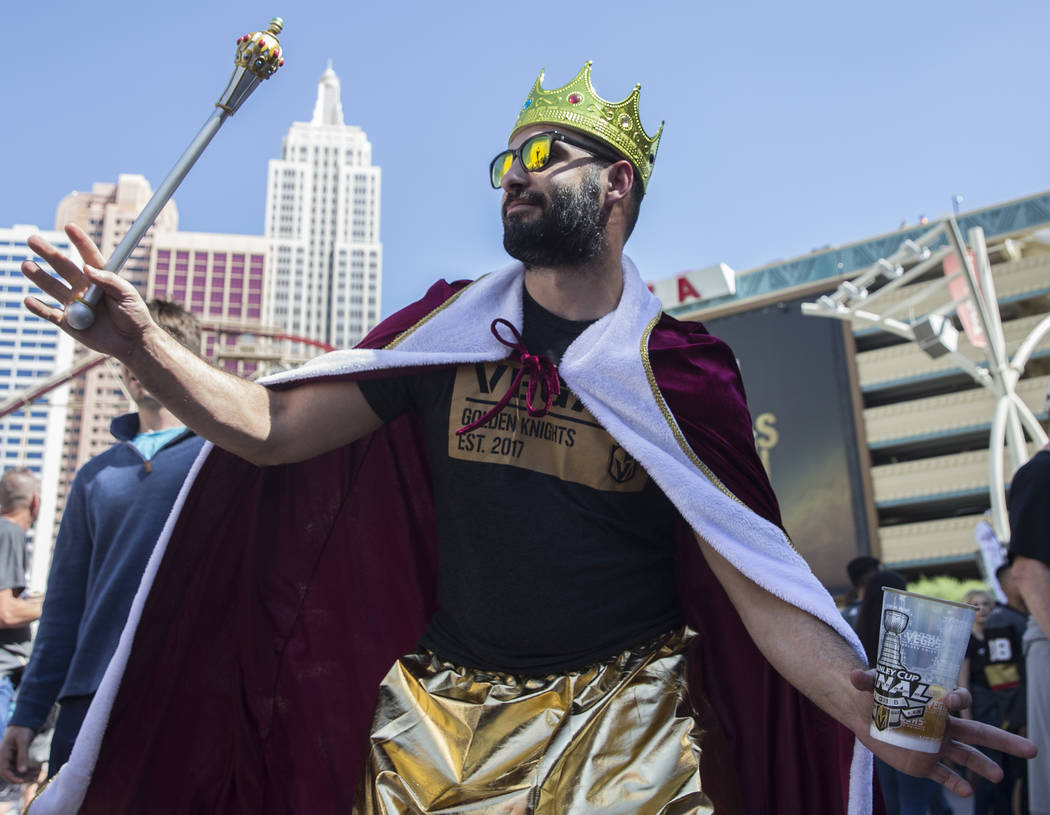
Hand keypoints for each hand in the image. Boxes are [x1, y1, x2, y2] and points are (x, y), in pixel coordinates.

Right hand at [0, 725, 36, 783]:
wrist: (24, 722)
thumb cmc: (22, 730)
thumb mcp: (23, 741)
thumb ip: (22, 756)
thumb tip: (22, 771)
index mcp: (3, 755)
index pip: (4, 772)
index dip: (13, 778)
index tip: (24, 781)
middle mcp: (5, 759)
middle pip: (11, 774)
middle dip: (22, 778)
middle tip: (36, 778)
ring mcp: (10, 759)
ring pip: (16, 772)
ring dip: (26, 775)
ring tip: (38, 775)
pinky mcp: (16, 758)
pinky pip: (20, 768)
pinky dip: (28, 770)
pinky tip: (37, 771)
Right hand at [21, 223, 154, 360]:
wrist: (132, 343)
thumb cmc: (134, 315)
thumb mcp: (128, 295)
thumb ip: (110, 281)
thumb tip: (88, 268)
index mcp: (100, 277)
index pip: (88, 255)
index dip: (79, 241)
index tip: (69, 227)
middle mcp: (84, 287)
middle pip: (63, 267)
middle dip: (48, 253)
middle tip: (32, 240)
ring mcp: (74, 304)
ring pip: (52, 287)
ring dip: (39, 276)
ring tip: (26, 265)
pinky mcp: (69, 322)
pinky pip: (50, 313)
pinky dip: (39, 308)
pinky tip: (28, 300)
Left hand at [850, 669, 1036, 796]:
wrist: (866, 714)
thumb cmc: (876, 694)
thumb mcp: (873, 685)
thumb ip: (868, 680)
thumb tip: (853, 675)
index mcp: (935, 703)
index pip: (957, 701)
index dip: (958, 700)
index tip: (951, 701)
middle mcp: (943, 725)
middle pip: (979, 732)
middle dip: (1004, 741)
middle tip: (1032, 750)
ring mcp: (936, 746)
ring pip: (967, 757)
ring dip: (983, 766)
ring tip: (999, 776)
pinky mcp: (924, 763)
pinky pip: (944, 775)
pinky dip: (956, 783)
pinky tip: (968, 793)